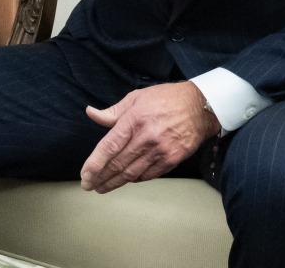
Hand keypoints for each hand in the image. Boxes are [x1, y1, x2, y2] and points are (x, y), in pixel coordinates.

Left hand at [80, 81, 219, 192]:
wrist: (200, 107)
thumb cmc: (165, 99)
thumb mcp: (136, 98)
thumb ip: (113, 111)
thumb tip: (91, 113)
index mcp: (134, 120)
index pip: (109, 146)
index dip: (95, 163)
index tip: (85, 175)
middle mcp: (147, 138)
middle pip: (118, 163)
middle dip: (101, 177)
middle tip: (88, 185)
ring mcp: (161, 151)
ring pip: (132, 172)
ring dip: (115, 182)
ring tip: (102, 187)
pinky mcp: (172, 159)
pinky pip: (149, 174)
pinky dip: (135, 179)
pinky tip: (125, 181)